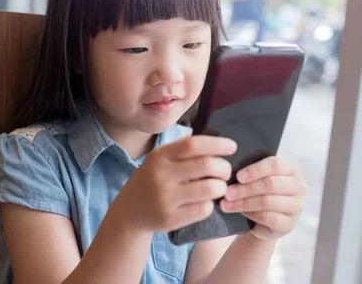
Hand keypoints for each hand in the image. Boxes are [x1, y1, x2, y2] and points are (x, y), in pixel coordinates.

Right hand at [112, 136, 236, 233]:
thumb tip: (218, 143)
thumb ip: (183, 150)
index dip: (217, 144)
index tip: (232, 147)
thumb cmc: (152, 179)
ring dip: (221, 187)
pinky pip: (203, 209)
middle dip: (224, 168)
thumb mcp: (160, 159)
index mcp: (160, 156)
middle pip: (206, 165)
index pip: (193, 145)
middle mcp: (161, 175)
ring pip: (209, 189)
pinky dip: (210, 204)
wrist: (129, 211)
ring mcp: (165, 198)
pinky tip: (205, 202)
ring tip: (218, 187)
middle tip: (226, 172)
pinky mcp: (170, 219)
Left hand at [219, 157, 306, 240]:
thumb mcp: (259, 179)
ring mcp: (296, 207)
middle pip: (271, 184)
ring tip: (227, 204)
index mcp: (291, 169)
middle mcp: (299, 187)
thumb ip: (252, 173)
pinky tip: (240, 212)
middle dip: (246, 188)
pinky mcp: (289, 224)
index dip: (255, 170)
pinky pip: (267, 217)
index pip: (275, 165)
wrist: (264, 221)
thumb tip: (231, 171)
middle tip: (228, 192)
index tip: (238, 176)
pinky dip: (250, 214)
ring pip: (267, 201)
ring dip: (244, 203)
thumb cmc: (260, 193)